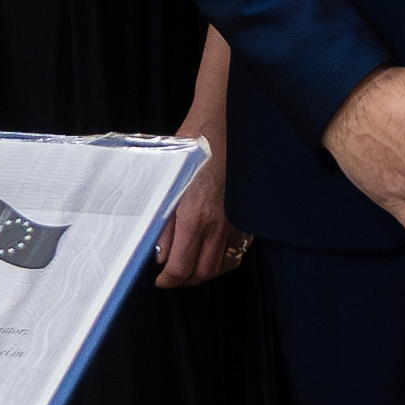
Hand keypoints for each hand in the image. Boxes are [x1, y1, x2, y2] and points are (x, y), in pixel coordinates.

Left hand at [149, 116, 240, 290]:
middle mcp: (217, 225)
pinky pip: (237, 249)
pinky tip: (212, 251)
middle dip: (185, 280)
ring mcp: (235, 221)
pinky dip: (224, 258)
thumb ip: (163, 222)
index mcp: (194, 217)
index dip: (168, 280)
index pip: (180, 268)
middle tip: (172, 276)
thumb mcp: (166, 184)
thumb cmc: (191, 146)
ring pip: (222, 265)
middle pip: (203, 273)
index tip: (161, 280)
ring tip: (190, 266)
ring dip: (205, 271)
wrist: (222, 124)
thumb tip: (159, 252)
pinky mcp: (245, 215)